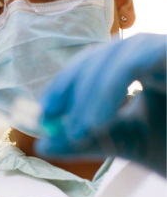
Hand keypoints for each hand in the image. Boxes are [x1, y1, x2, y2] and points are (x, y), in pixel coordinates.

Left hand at [35, 33, 165, 176]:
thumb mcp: (127, 143)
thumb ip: (86, 140)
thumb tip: (42, 141)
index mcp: (143, 68)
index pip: (96, 63)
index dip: (67, 83)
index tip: (45, 110)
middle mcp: (160, 54)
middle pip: (106, 53)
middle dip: (76, 85)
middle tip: (56, 119)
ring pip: (124, 53)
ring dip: (93, 89)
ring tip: (80, 127)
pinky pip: (144, 57)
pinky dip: (113, 83)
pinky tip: (100, 119)